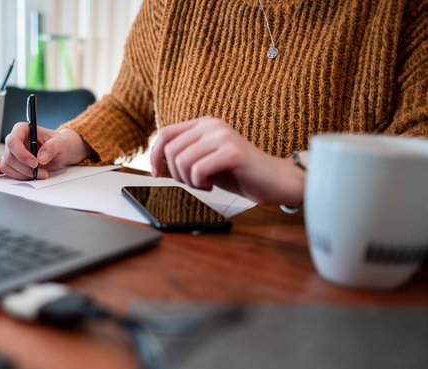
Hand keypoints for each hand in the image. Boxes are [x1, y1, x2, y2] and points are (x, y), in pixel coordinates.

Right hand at [0, 124, 90, 180]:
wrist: (62, 151)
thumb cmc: (61, 143)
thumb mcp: (62, 143)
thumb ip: (52, 147)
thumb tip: (41, 157)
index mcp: (23, 129)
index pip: (13, 140)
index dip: (22, 154)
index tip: (34, 163)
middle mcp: (16, 141)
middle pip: (10, 156)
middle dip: (25, 168)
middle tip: (41, 173)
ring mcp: (13, 153)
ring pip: (8, 166)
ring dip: (22, 175)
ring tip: (38, 175)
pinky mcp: (14, 163)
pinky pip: (0, 168)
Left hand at [150, 116, 303, 205]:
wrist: (273, 180)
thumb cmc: (237, 172)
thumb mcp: (205, 158)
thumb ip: (184, 153)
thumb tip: (155, 159)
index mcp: (203, 124)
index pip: (165, 134)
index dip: (154, 155)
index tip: (156, 173)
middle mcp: (212, 125)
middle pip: (171, 151)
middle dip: (176, 174)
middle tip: (194, 182)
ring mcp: (223, 136)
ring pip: (183, 162)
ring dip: (189, 181)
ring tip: (205, 183)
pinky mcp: (232, 152)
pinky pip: (198, 170)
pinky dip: (200, 184)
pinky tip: (212, 185)